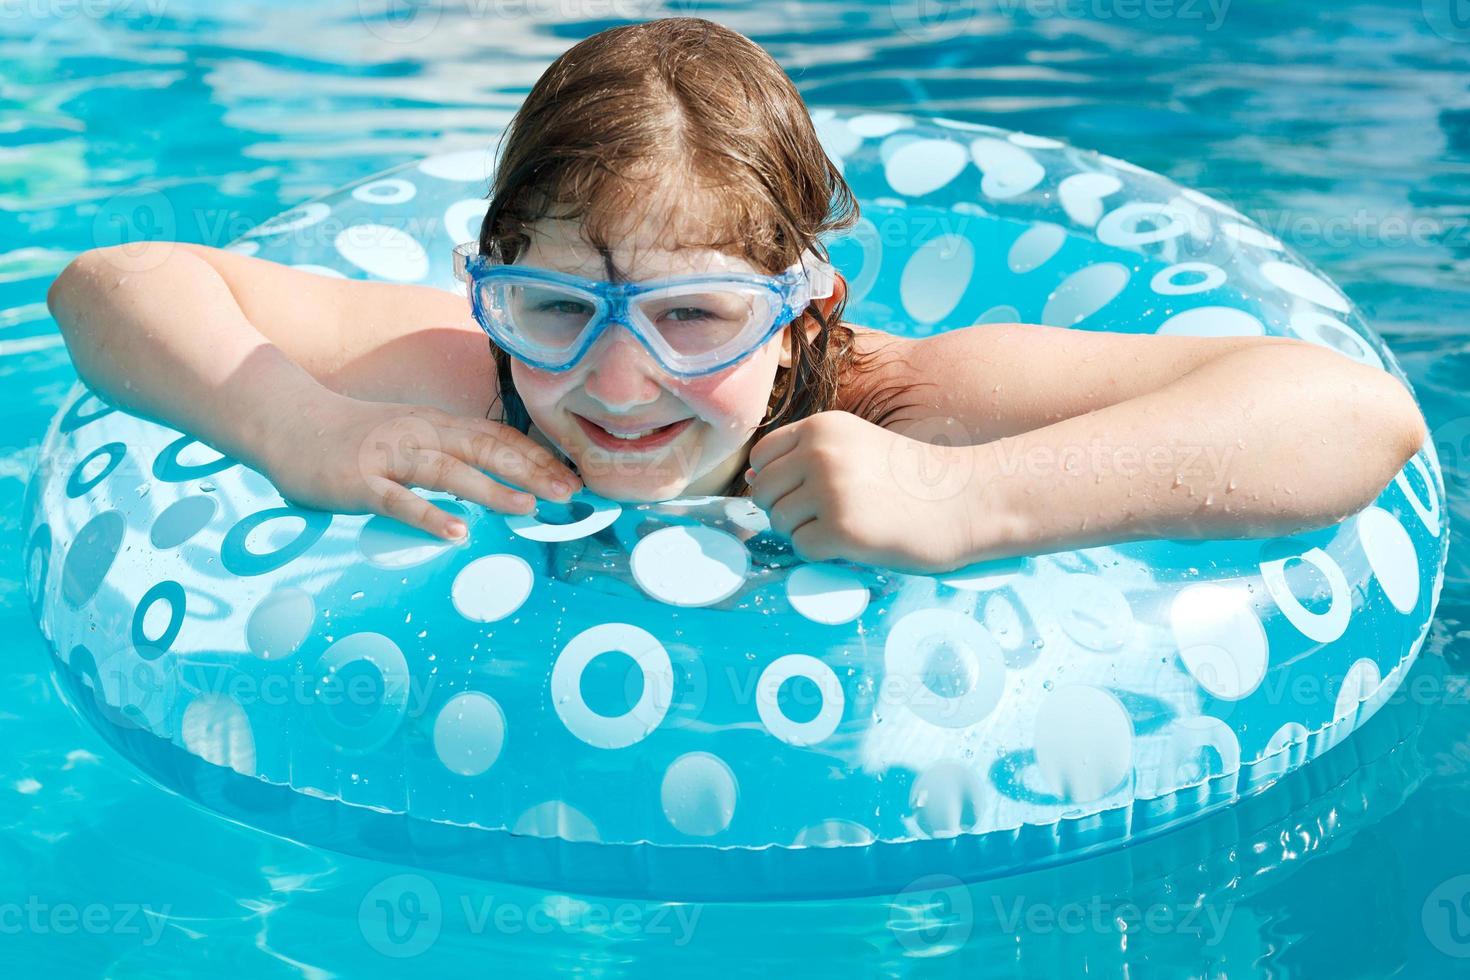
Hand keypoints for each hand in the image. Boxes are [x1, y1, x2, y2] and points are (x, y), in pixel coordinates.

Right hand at [263, 391, 580, 540]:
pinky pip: (399, 501)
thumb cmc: (353, 434)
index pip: (496, 437)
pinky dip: (429, 516)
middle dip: (530, 470)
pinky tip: (456, 532)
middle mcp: (419, 434)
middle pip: (484, 450)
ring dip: (491, 489)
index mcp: (435, 424)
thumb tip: (493, 471)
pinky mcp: (360, 482)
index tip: (572, 475)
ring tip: (528, 506)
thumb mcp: (408, 433)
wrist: (287, 422)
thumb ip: (447, 449)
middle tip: (568, 492)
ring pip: (448, 472)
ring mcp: (389, 456)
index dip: (536, 456)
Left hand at [746, 410, 979, 573]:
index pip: (761, 456)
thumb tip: (749, 481)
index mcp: (822, 427)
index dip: (777, 480)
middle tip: (827, 515)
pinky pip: (802, 549)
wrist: (966, 498)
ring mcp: (829, 491)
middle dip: (787, 509)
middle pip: (763, 491)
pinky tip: (855, 541)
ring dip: (806, 532)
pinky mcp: (841, 530)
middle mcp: (820, 453)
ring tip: (847, 525)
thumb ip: (807, 457)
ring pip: (779, 522)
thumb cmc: (911, 477)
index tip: (806, 491)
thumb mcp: (857, 447)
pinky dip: (822, 554)